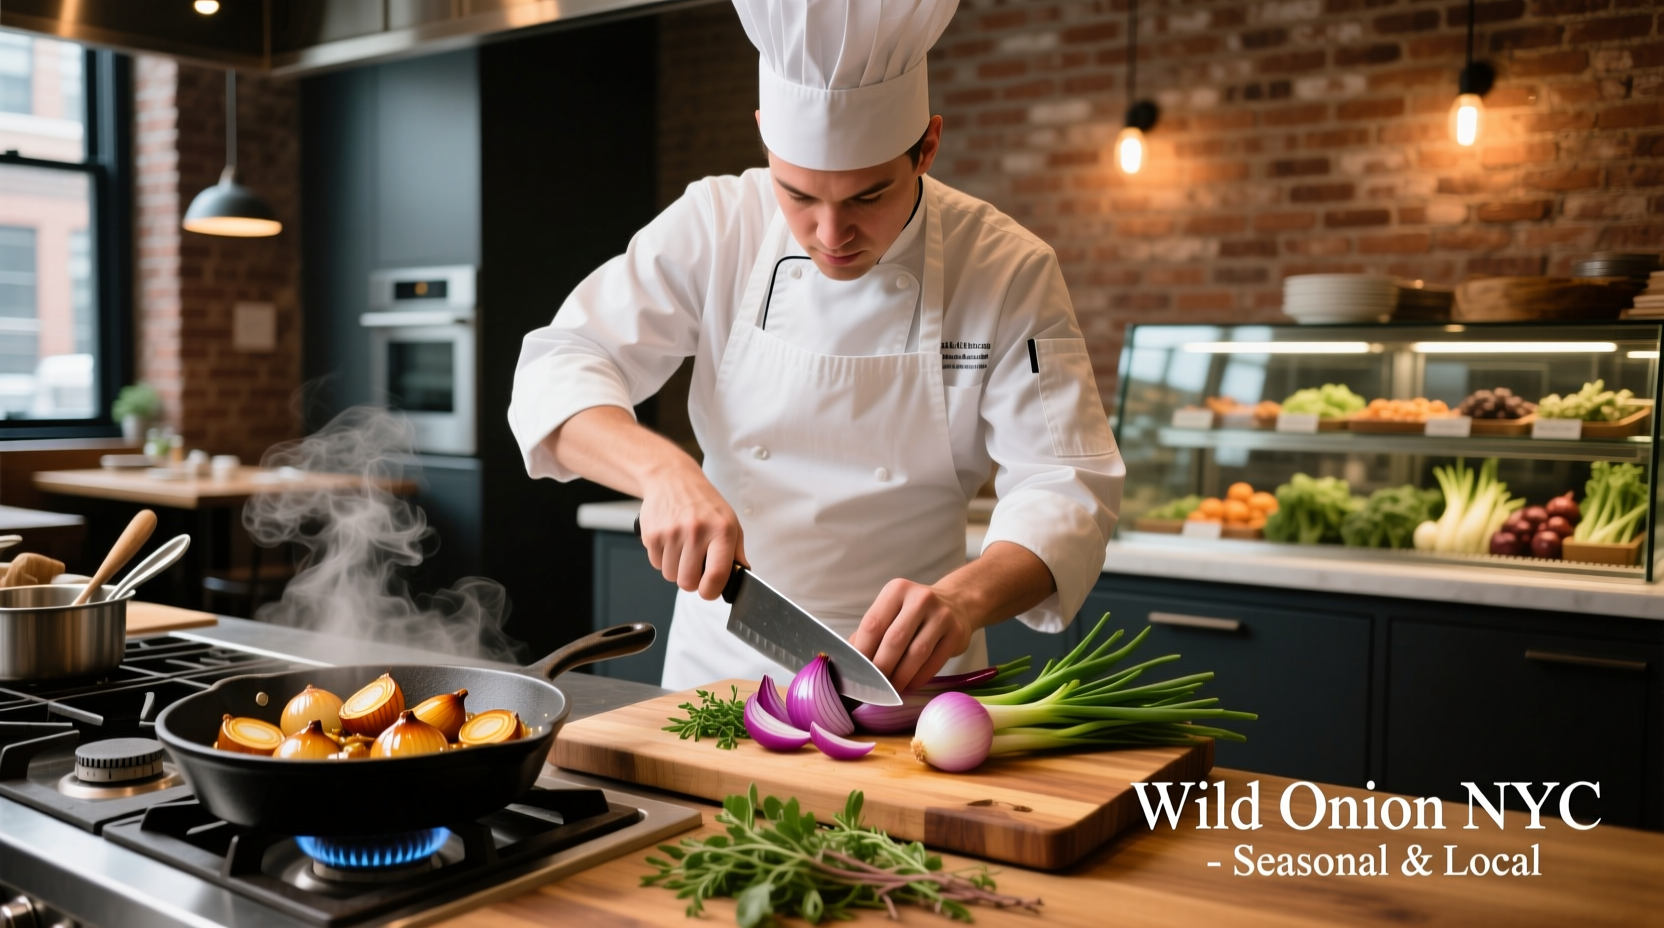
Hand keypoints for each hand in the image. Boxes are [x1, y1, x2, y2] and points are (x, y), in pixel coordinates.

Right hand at [638, 469, 746, 600]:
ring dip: (676, 569)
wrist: (671, 478)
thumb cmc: (704, 503)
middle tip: (694, 565)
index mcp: (721, 530)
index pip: (716, 575)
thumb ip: (736, 553)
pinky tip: (670, 541)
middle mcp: (696, 531)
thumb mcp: (729, 522)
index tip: (709, 590)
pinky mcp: (652, 534)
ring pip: (670, 576)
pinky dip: (662, 559)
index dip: (711, 591)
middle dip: (691, 580)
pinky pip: (656, 564)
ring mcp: (671, 533)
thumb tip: (741, 579)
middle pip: (688, 582)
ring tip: (682, 549)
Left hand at [849, 579, 974, 692]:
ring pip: (916, 653)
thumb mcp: (890, 612)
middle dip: (882, 667)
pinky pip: (934, 662)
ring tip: (892, 689)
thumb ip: (869, 633)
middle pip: (894, 640)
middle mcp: (920, 598)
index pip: (873, 624)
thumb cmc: (913, 613)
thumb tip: (848, 660)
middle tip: (874, 686)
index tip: (857, 672)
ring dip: (901, 676)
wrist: (956, 604)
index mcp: (896, 590)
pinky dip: (919, 677)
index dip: (863, 651)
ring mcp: (941, 615)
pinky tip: (910, 684)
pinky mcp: (956, 632)